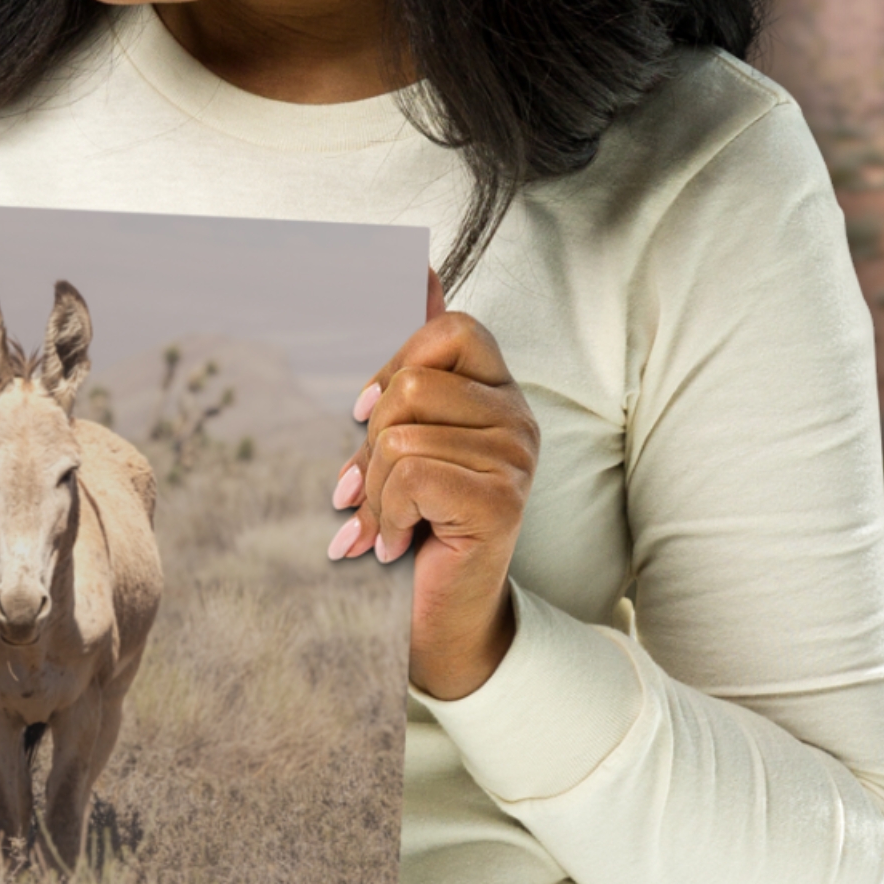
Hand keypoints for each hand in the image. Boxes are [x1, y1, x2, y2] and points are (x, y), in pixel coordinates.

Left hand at [330, 269, 538, 701]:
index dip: (394, 364)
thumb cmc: (416, 522)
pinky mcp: (502, 500)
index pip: (450, 328)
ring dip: (376, 490)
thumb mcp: (403, 434)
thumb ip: (413, 358)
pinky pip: (413, 475)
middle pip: (414, 385)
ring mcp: (516, 458)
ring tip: (386, 523)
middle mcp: (519, 417)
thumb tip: (416, 265)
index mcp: (497, 391)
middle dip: (371, 443)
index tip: (364, 414)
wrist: (438, 618)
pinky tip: (396, 543)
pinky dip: (387, 515)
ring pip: (403, 435)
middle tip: (368, 489)